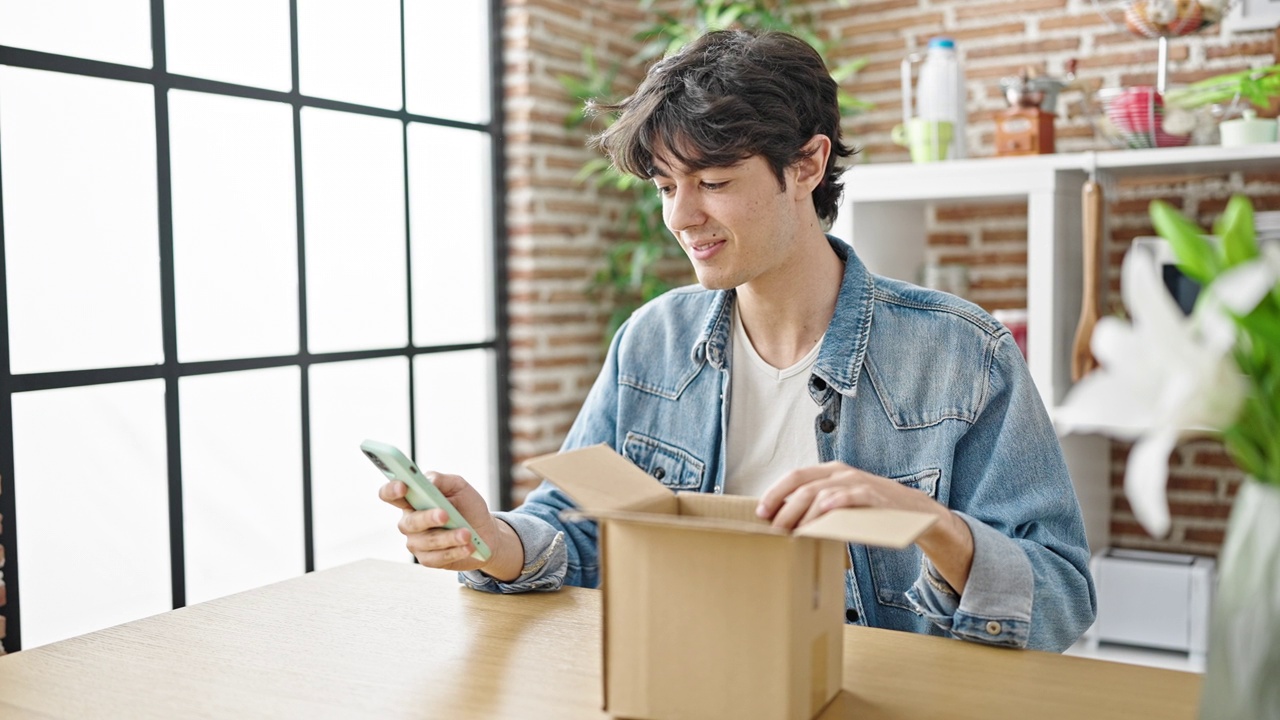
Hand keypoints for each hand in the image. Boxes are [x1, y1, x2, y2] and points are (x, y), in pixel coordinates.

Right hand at [378, 472, 521, 578]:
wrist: (486, 532)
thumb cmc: (468, 506)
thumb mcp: (459, 486)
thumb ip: (441, 480)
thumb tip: (428, 481)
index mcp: (412, 500)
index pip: (391, 495)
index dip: (391, 490)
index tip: (403, 486)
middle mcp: (410, 522)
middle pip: (410, 522)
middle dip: (427, 518)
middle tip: (445, 515)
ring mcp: (417, 542)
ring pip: (426, 541)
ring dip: (448, 537)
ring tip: (467, 534)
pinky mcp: (428, 559)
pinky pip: (437, 557)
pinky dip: (455, 551)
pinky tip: (468, 546)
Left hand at [756, 462, 973, 590]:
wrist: (912, 512)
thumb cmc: (869, 510)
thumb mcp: (840, 504)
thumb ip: (817, 509)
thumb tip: (786, 526)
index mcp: (829, 471)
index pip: (795, 476)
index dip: (776, 493)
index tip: (761, 512)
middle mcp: (840, 472)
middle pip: (804, 485)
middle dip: (785, 508)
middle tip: (775, 529)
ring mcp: (858, 482)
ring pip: (823, 492)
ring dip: (805, 514)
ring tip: (795, 531)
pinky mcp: (874, 495)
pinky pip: (852, 495)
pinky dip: (837, 501)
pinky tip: (824, 510)